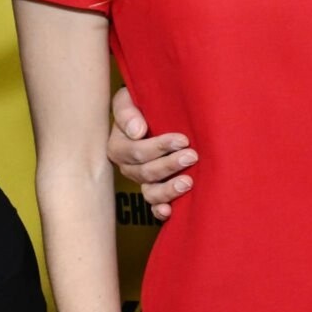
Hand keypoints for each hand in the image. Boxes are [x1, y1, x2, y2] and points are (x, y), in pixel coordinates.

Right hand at [109, 85, 194, 217]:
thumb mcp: (130, 99)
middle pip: (145, 172)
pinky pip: (154, 205)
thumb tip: (137, 132)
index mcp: (120, 145)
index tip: (183, 139)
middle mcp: (129, 166)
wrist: (158, 111)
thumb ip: (127, 111)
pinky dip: (160, 210)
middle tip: (192, 155)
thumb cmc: (144, 103)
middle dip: (169, 165)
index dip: (159, 147)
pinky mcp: (156, 189)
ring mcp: (143, 180)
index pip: (136, 151)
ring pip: (150, 192)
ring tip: (188, 182)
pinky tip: (169, 211)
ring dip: (168, 190)